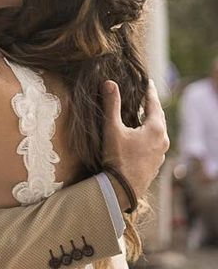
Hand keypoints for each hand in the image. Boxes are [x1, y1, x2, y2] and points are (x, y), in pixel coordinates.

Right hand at [102, 80, 168, 207]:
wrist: (123, 189)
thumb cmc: (118, 158)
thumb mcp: (112, 129)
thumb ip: (112, 105)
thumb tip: (109, 83)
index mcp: (155, 129)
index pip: (154, 104)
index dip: (149, 92)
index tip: (147, 82)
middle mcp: (162, 140)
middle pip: (159, 117)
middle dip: (152, 105)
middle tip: (147, 95)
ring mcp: (161, 153)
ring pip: (159, 131)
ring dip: (152, 121)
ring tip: (144, 114)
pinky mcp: (156, 163)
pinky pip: (156, 142)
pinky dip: (150, 134)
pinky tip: (142, 137)